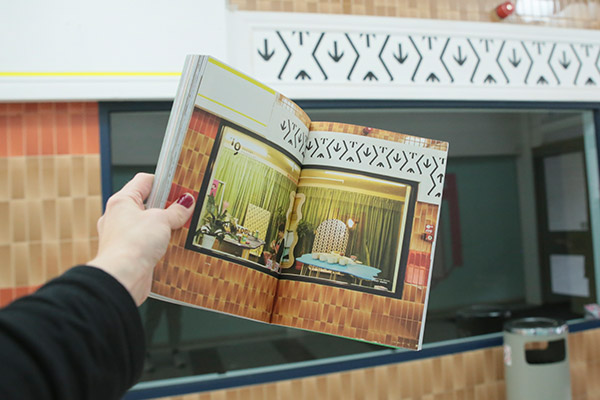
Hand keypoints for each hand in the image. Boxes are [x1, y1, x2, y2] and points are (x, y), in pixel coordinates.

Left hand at [88, 173, 194, 305]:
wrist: (122, 278)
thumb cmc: (132, 245)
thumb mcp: (161, 220)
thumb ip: (176, 211)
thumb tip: (186, 202)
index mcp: (121, 201)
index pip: (144, 181)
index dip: (164, 182)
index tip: (180, 187)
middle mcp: (118, 217)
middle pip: (147, 204)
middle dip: (167, 207)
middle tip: (185, 209)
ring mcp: (122, 237)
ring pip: (148, 226)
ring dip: (165, 228)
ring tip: (182, 228)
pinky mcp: (129, 255)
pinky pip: (147, 244)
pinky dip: (160, 244)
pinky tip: (173, 246)